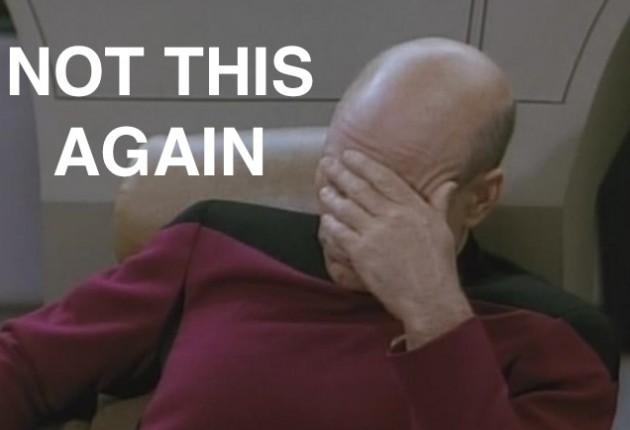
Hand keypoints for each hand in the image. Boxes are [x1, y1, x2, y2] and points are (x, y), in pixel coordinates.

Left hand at [318, 150, 472, 347]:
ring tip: (324, 191)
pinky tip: (325, 219)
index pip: (384, 177)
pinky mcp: (362, 253)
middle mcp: (393, 216)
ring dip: (332, 198)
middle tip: (328, 164)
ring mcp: (376, 234)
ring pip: (347, 208)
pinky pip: (340, 233)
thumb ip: (440, 204)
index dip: (364, 164)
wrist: (430, 298)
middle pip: (360, 188)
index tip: (350, 155)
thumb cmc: (438, 266)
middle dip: (341, 174)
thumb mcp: (444, 229)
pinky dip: (331, 224)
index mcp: (413, 207)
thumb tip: (448, 184)